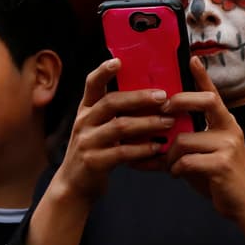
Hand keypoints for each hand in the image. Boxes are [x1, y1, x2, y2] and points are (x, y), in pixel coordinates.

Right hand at [50, 58, 174, 201]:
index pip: (91, 84)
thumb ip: (118, 113)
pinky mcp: (94, 161)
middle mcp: (84, 122)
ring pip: (119, 126)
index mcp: (87, 110)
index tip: (118, 60)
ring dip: (147, 123)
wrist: (76, 184)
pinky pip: (122, 152)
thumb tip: (153, 96)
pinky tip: (158, 147)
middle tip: (164, 96)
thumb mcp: (101, 128)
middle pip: (111, 102)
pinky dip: (142, 149)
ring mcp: (87, 142)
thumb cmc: (98, 151)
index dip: (104, 71)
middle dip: (139, 98)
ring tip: (169, 121)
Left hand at [163, 58, 244, 220]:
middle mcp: (230, 130)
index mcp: (226, 124)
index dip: (203, 76)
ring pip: (184, 139)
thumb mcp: (205, 152)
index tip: (192, 59)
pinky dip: (176, 169)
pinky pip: (186, 160)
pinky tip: (178, 174)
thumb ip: (188, 137)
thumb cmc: (218, 176)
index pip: (214, 94)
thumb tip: (155, 129)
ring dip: (168, 155)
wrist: (242, 203)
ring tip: (169, 165)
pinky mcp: (222, 165)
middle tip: (162, 110)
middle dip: (178, 102)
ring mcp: (228, 146)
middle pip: (205, 101)